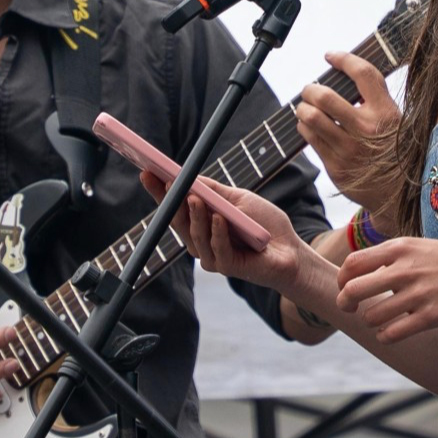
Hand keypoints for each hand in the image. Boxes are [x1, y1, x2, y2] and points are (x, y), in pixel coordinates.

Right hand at [139, 171, 305, 291]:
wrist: (290, 250)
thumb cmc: (264, 224)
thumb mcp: (239, 200)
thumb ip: (215, 192)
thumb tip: (190, 176)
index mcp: (200, 224)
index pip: (175, 207)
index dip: (160, 191)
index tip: (147, 171)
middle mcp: (201, 242)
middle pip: (179, 222)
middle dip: (170, 201)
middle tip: (166, 181)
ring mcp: (212, 256)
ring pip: (196, 236)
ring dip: (195, 215)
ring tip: (194, 197)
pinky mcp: (229, 267)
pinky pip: (218, 249)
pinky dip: (217, 233)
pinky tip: (219, 218)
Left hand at [296, 51, 401, 229]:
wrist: (401, 197)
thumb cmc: (397, 153)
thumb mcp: (396, 122)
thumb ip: (376, 102)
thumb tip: (347, 80)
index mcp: (386, 113)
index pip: (363, 74)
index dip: (343, 59)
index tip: (330, 56)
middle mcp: (366, 130)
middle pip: (325, 97)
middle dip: (311, 89)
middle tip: (310, 89)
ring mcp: (349, 149)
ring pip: (311, 117)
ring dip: (303, 108)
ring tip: (305, 108)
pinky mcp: (335, 167)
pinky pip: (310, 139)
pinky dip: (305, 127)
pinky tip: (309, 127)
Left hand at [336, 238, 437, 342]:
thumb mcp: (417, 245)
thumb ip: (389, 257)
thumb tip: (360, 271)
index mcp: (398, 248)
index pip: (352, 264)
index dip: (342, 280)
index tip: (346, 288)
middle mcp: (404, 269)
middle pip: (353, 290)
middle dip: (346, 304)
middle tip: (351, 309)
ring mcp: (417, 294)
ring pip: (371, 316)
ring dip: (370, 322)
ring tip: (379, 321)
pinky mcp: (431, 316)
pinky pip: (392, 333)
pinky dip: (385, 336)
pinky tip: (391, 332)